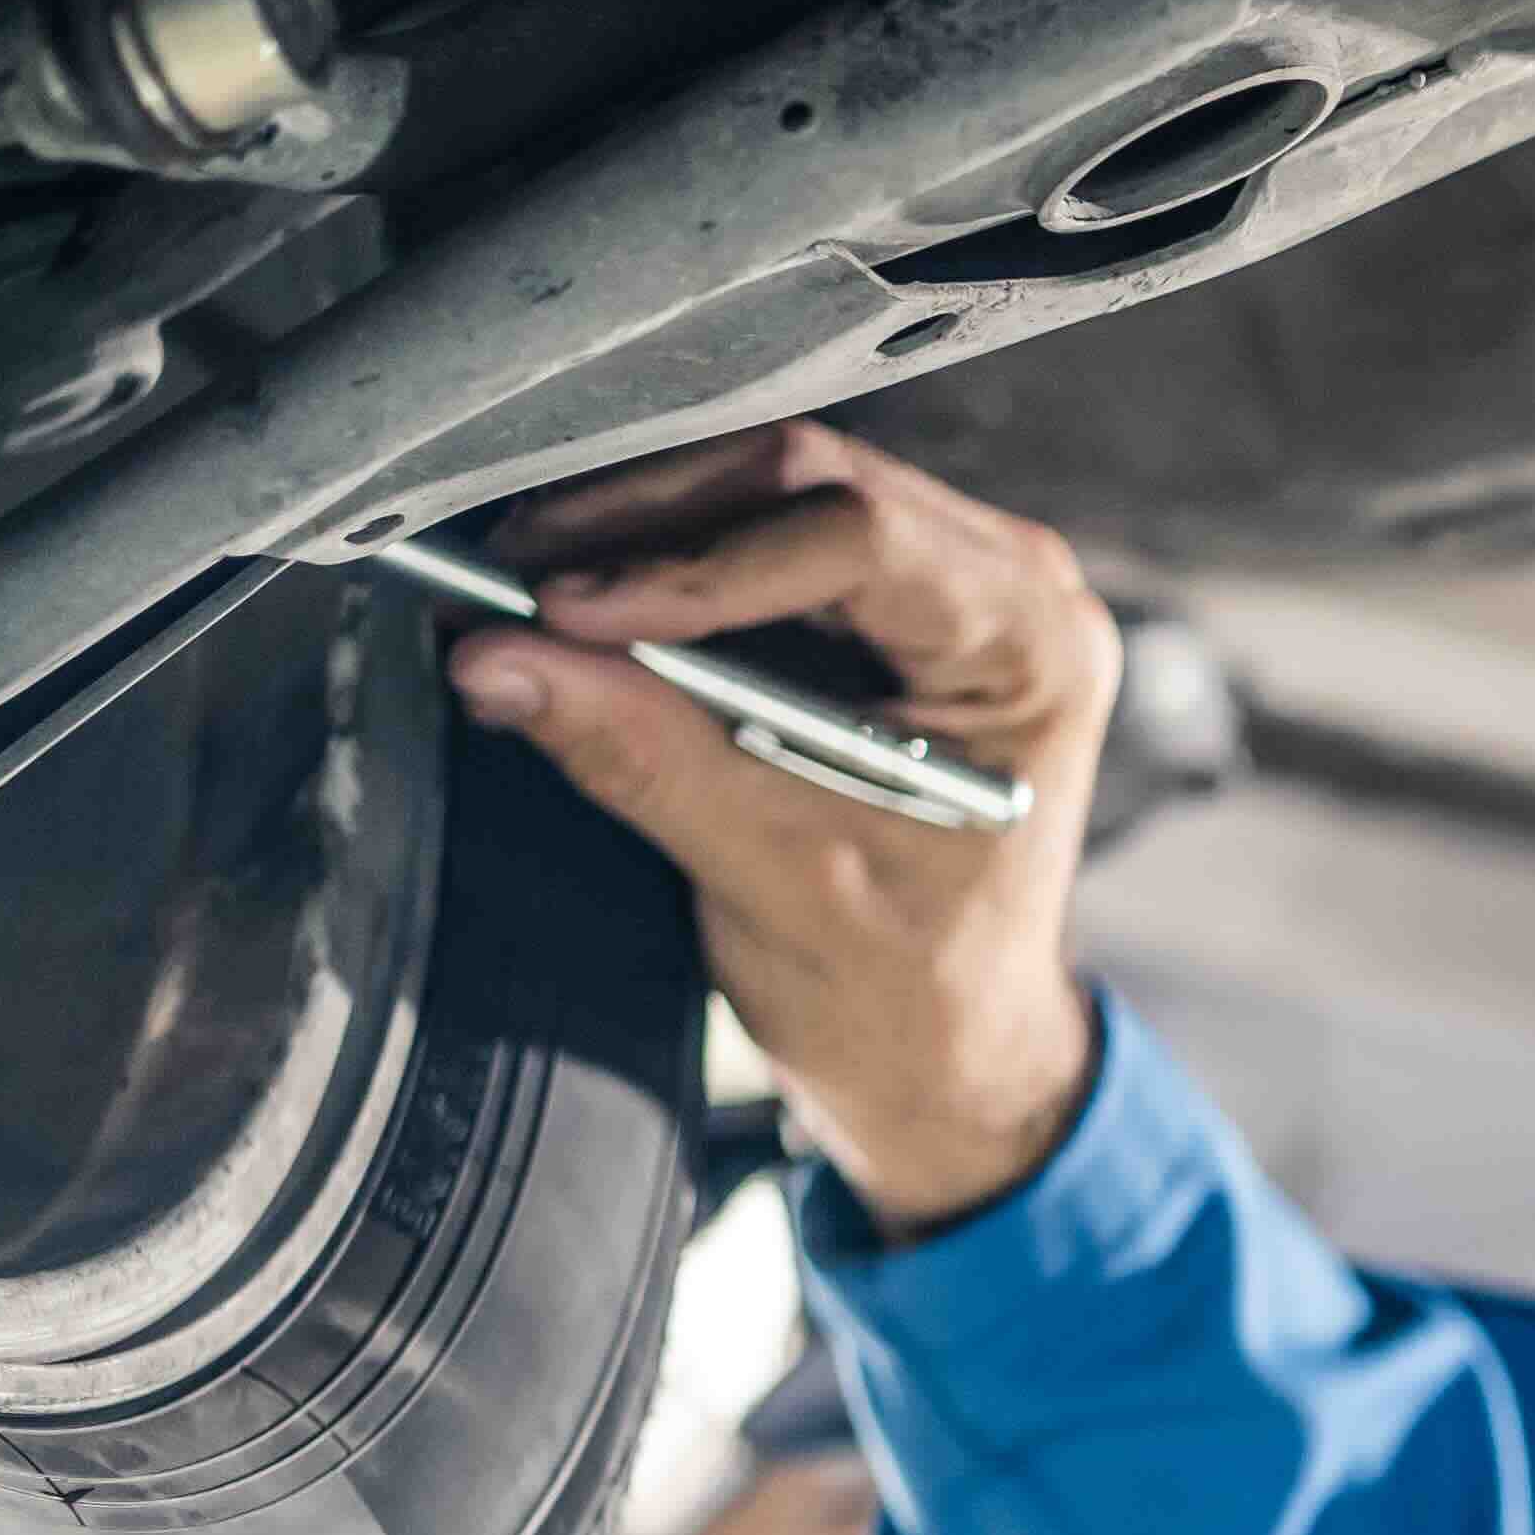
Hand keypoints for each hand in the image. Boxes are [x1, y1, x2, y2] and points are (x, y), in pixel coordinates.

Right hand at [447, 422, 1122, 1229]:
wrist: (952, 1050)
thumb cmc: (914, 988)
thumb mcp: (779, 881)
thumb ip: (646, 758)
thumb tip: (501, 659)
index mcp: (1033, 651)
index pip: (860, 540)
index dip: (699, 561)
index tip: (570, 607)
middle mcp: (1010, 589)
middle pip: (806, 485)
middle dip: (647, 524)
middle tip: (507, 573)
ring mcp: (948, 582)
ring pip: (769, 491)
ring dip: (637, 530)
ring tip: (516, 582)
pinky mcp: (880, 602)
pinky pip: (756, 536)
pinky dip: (658, 559)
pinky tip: (569, 597)